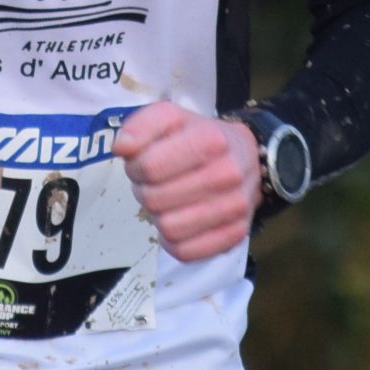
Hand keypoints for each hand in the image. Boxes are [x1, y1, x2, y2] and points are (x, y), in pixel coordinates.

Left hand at [112, 101, 262, 262]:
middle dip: (145, 191)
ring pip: (169, 229)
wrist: (247, 156)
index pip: (150, 167)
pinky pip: (187, 252)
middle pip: (155, 200)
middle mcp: (227, 174)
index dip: (135, 167)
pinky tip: (179, 221)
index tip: (142, 164)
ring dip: (159, 217)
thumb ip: (140, 125)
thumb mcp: (170, 118)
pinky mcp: (236, 234)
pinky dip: (174, 241)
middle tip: (154, 183)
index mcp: (210, 140)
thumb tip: (121, 147)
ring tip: (167, 202)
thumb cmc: (200, 136)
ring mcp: (235, 207)